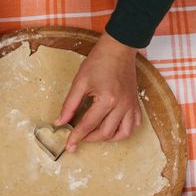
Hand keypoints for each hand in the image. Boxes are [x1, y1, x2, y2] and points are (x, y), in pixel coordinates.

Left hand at [55, 33, 141, 151]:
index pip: (89, 125)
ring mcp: (131, 105)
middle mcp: (121, 105)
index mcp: (107, 99)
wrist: (118, 48)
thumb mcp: (79, 82)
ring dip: (109, 138)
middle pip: (106, 133)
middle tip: (79, 137)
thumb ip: (69, 105)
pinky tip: (113, 127)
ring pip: (123, 133)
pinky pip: (134, 125)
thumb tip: (60, 122)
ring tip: (96, 134)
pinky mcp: (136, 103)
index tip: (69, 146)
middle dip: (90, 139)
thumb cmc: (99, 61)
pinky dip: (124, 131)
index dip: (76, 137)